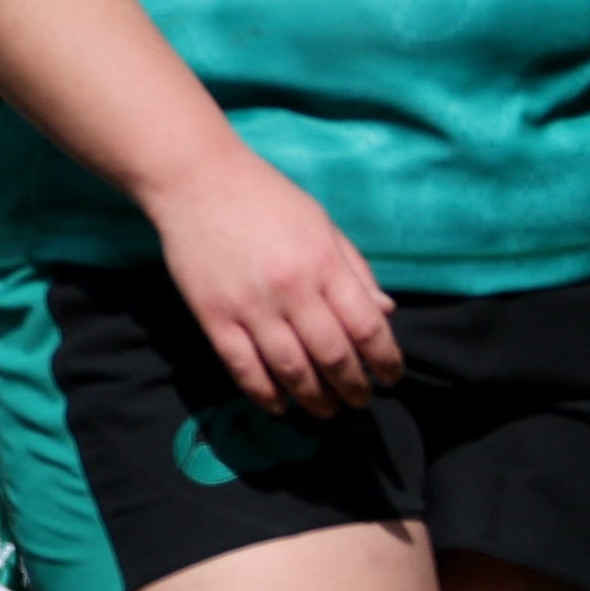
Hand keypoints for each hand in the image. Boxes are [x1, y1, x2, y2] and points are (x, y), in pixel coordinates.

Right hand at [152, 146, 402, 415]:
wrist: (197, 181)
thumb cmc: (267, 198)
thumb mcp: (322, 225)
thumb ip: (355, 269)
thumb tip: (385, 312)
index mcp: (324, 264)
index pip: (367, 327)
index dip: (386, 360)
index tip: (392, 377)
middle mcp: (292, 289)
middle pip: (333, 355)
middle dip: (353, 387)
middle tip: (360, 402)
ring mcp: (250, 305)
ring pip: (290, 368)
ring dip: (313, 397)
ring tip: (325, 410)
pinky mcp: (213, 316)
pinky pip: (242, 367)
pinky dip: (263, 392)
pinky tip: (279, 404)